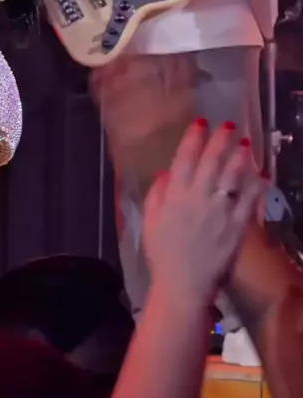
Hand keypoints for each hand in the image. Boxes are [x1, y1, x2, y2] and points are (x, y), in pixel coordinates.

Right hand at [142, 120, 264, 303]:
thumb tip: (166, 173)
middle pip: (212, 161)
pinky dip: (255, 186)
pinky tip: (260, 175)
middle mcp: (198, 197)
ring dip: (240, 157)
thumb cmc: (162, 254)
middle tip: (229, 125)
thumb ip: (157, 194)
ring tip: (246, 144)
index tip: (200, 123)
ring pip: (233, 177)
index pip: (185, 158)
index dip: (193, 138)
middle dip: (221, 140)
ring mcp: (220, 211)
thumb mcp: (150, 221)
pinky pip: (248, 201)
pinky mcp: (237, 227)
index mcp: (175, 195)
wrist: (183, 286)